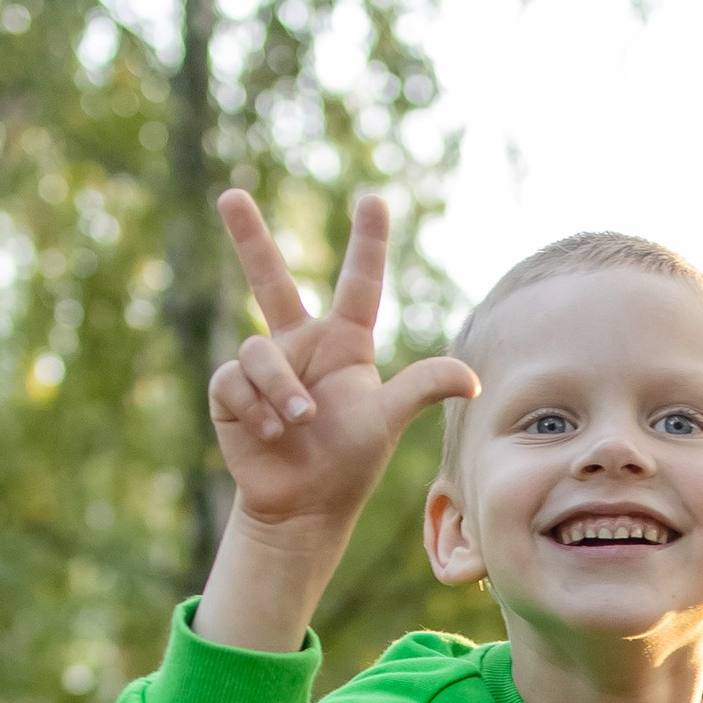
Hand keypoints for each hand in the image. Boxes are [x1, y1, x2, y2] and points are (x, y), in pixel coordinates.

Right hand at [194, 189, 477, 650]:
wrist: (303, 506)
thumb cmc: (350, 461)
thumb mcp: (388, 420)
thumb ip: (422, 388)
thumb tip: (471, 380)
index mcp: (345, 343)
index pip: (359, 283)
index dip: (367, 242)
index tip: (374, 199)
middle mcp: (302, 345)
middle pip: (271, 280)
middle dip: (249, 237)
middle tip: (231, 195)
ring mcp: (265, 366)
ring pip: (259, 352)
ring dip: (280, 391)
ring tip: (297, 424)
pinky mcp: (231, 391)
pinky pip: (234, 379)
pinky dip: (256, 407)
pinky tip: (270, 434)